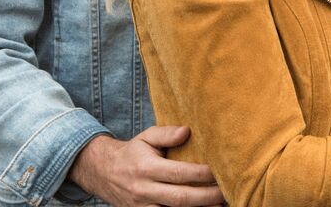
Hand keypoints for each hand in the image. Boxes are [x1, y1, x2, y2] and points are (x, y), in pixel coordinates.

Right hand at [69, 125, 224, 206]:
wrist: (103, 173)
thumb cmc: (133, 152)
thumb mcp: (146, 137)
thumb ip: (166, 133)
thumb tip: (187, 131)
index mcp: (146, 168)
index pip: (178, 173)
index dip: (200, 174)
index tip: (219, 170)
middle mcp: (144, 191)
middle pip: (180, 198)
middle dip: (206, 197)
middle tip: (227, 192)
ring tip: (221, 205)